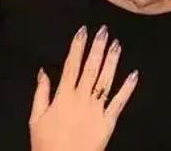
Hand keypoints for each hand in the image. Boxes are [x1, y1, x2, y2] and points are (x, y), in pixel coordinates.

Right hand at [29, 25, 138, 150]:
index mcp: (63, 97)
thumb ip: (41, 93)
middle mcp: (81, 99)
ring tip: (117, 44)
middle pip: (91, 68)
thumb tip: (43, 71)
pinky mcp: (108, 122)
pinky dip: (127, 88)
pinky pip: (119, 102)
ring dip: (112, 61)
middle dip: (97, 48)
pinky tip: (134, 74)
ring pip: (106, 80)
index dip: (77, 47)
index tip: (83, 31)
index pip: (71, 65)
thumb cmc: (46, 144)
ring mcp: (97, 109)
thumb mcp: (36, 118)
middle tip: (104, 31)